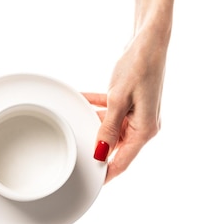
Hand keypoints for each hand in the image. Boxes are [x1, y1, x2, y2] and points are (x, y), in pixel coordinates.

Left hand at [85, 27, 167, 183]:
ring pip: (111, 128)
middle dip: (96, 148)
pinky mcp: (133, 102)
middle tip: (74, 153)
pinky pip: (112, 111)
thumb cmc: (139, 66)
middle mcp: (144, 125)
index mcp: (145, 130)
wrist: (150, 39)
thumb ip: (108, 128)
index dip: (105, 174)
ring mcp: (139, 114)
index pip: (122, 161)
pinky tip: (81, 101)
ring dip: (93, 124)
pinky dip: (97, 107)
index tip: (89, 184)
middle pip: (116, 147)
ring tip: (74, 123)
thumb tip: (100, 152)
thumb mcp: (118, 99)